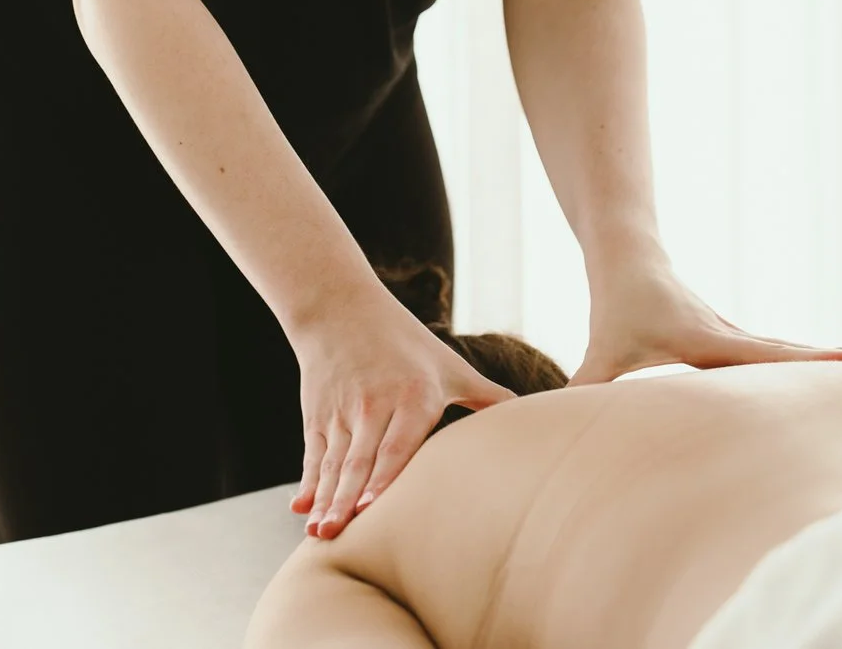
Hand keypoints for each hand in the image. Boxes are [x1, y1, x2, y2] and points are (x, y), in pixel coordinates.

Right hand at [284, 288, 516, 538]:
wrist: (340, 307)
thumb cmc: (405, 341)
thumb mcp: (449, 365)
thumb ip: (488, 398)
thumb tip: (541, 419)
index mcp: (411, 396)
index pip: (396, 445)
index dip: (383, 478)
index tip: (372, 509)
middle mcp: (373, 405)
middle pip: (359, 461)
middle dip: (346, 500)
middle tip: (336, 535)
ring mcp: (341, 411)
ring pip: (333, 464)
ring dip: (324, 500)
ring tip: (318, 533)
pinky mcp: (318, 414)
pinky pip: (313, 455)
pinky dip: (307, 483)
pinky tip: (300, 509)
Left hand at [567, 249, 841, 385]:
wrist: (628, 257)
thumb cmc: (616, 308)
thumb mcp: (601, 353)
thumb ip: (585, 390)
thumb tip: (557, 427)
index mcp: (712, 342)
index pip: (771, 357)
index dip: (812, 363)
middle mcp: (735, 338)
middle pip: (798, 352)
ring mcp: (740, 338)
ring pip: (796, 352)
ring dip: (838, 360)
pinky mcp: (736, 341)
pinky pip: (783, 355)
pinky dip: (815, 363)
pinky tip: (840, 370)